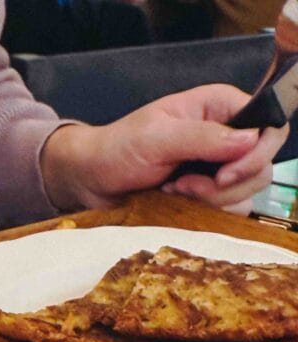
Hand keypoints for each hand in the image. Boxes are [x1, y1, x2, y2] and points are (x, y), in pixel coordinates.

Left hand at [41, 84, 288, 214]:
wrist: (92, 180)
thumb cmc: (119, 149)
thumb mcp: (157, 137)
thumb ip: (203, 137)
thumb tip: (249, 140)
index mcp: (221, 107)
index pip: (270, 126)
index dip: (257, 153)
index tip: (224, 174)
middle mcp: (227, 136)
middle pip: (262, 168)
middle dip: (226, 185)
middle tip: (184, 184)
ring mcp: (218, 169)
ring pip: (246, 195)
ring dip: (210, 201)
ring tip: (174, 190)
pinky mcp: (206, 197)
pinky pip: (226, 213)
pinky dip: (203, 214)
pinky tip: (174, 201)